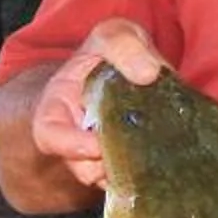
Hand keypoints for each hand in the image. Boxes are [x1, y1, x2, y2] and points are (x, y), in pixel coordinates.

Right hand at [29, 18, 167, 192]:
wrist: (120, 72)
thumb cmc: (107, 54)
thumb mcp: (112, 35)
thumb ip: (124, 46)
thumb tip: (148, 73)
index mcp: (57, 108)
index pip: (49, 136)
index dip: (71, 146)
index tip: (97, 146)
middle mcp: (75, 139)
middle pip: (84, 168)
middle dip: (111, 164)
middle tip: (139, 150)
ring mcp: (100, 156)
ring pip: (110, 180)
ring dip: (133, 171)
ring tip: (156, 153)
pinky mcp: (128, 164)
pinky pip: (133, 181)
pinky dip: (149, 174)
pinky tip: (167, 160)